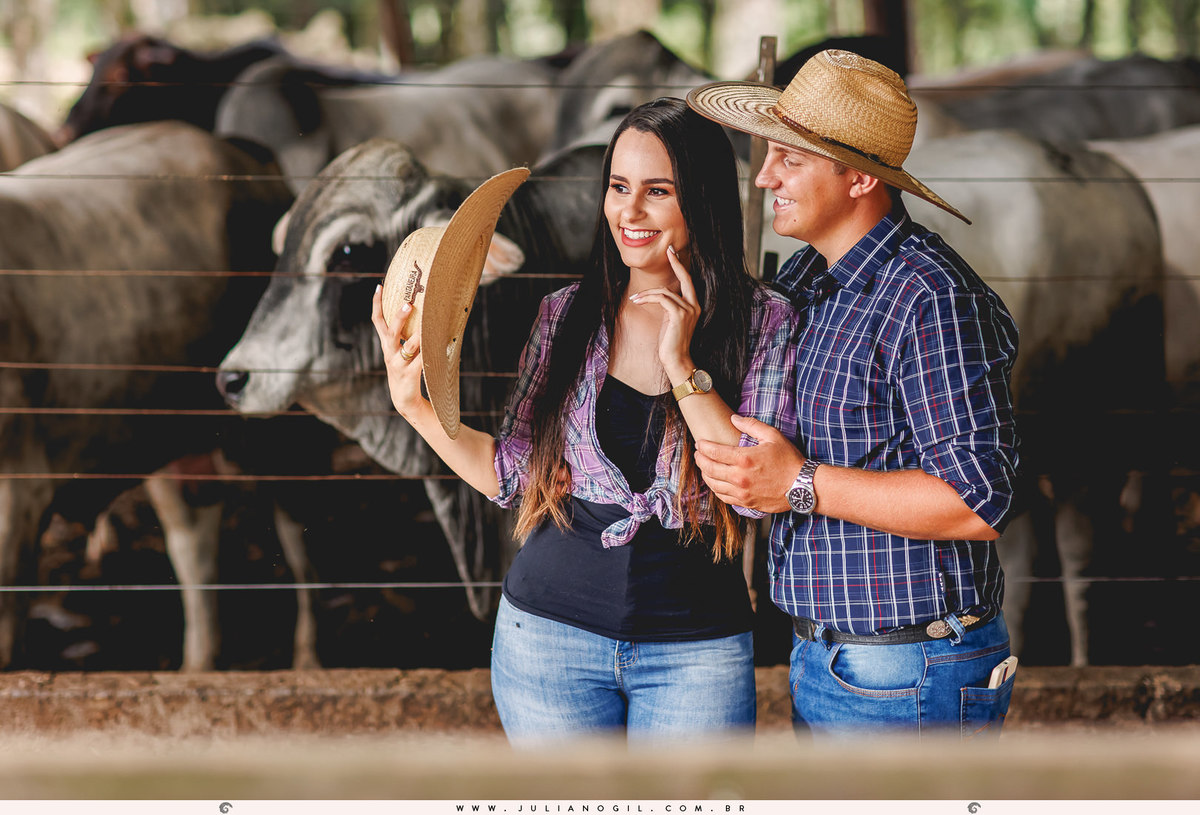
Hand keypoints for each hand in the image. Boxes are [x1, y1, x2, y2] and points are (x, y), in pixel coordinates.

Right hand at [371, 285, 424, 417]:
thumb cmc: (406, 370)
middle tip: (408, 303)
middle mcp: (389, 353)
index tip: (379, 286)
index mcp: (387, 345)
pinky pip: (421, 362)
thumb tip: (424, 314)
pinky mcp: (410, 375)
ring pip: (408, 347)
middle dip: (399, 317)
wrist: (404, 399)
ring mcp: (398, 364)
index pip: (378, 321)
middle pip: (391, 332)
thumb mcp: (402, 352)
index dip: (377, 304)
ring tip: (427, 324)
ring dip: (417, 335)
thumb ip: (408, 336)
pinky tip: (440, 345)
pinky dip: (429, 353)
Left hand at [629, 244, 699, 379]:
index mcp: (693, 306)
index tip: (673, 253)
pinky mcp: (679, 315)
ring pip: (665, 292)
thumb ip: (669, 306)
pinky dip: (647, 298)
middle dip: (676, 263)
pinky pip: (661, 299)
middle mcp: (694, 306)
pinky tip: (637, 301)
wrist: (676, 359)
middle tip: (669, 250)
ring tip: (634, 299)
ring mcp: (688, 310)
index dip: (681, 267)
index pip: (688, 282)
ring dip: (646, 294)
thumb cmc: (670, 342)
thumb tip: (660, 295)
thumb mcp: (670, 320)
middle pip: (685, 278)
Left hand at [694, 414, 804, 512]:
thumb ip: (751, 425)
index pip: (713, 452)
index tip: (699, 443)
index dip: (703, 447)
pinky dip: (716, 489)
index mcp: (744, 459)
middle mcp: (740, 477)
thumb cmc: (790, 460)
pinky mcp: (746, 503)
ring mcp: (742, 492)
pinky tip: (716, 482)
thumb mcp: (773, 436)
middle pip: (709, 468)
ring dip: (705, 474)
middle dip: (700, 459)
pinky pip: (723, 497)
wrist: (803, 486)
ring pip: (713, 484)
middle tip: (698, 454)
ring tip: (704, 467)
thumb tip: (733, 418)